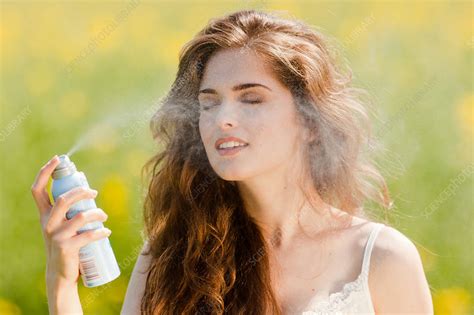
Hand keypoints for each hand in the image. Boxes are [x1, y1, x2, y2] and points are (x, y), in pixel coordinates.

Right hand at [31, 155, 110, 285]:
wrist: (60, 273)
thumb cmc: (66, 244)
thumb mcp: (62, 225)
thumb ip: (70, 210)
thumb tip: (88, 189)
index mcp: (44, 215)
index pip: (37, 190)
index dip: (44, 172)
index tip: (57, 158)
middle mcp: (47, 223)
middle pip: (64, 199)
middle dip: (82, 192)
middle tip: (94, 192)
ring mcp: (56, 236)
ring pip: (81, 216)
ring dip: (97, 214)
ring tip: (104, 217)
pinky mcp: (67, 248)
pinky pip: (88, 235)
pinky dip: (101, 232)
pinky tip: (106, 232)